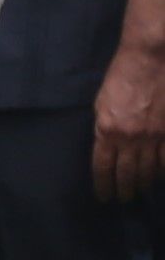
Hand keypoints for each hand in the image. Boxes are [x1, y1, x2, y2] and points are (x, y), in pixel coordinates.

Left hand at [99, 42, 164, 201]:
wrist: (150, 60)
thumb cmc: (120, 77)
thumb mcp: (101, 104)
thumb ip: (103, 128)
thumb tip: (105, 148)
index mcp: (107, 130)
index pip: (103, 167)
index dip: (103, 185)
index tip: (103, 196)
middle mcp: (131, 138)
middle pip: (127, 173)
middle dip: (124, 189)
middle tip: (123, 199)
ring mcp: (154, 135)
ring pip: (148, 169)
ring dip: (143, 183)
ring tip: (139, 191)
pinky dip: (162, 170)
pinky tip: (158, 177)